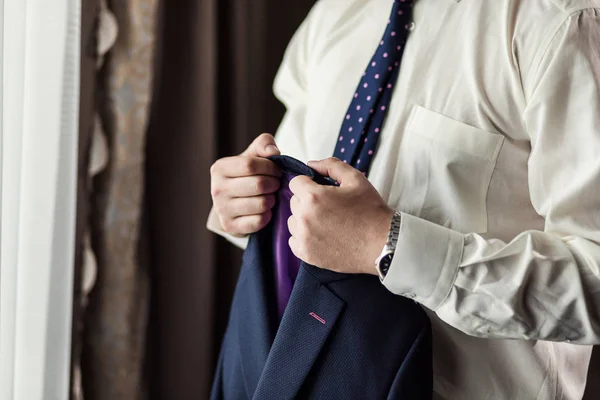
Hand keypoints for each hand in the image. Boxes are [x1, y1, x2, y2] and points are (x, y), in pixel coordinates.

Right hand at [210, 133, 281, 236]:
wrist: (234, 202)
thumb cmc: (248, 174)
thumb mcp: (253, 155)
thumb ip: (264, 144)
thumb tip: (273, 152)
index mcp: (219, 168)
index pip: (250, 165)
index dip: (270, 167)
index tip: (277, 170)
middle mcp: (216, 189)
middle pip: (258, 184)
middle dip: (274, 184)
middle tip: (276, 184)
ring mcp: (222, 210)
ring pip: (261, 204)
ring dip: (272, 199)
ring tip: (271, 196)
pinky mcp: (230, 226)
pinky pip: (259, 221)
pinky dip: (268, 215)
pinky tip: (266, 210)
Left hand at [287, 157, 393, 274]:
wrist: (382, 243)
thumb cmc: (370, 211)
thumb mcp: (355, 179)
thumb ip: (331, 165)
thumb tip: (311, 165)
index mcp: (313, 196)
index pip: (295, 183)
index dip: (308, 184)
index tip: (321, 190)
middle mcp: (304, 217)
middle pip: (294, 202)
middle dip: (307, 201)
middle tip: (328, 207)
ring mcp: (304, 238)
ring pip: (292, 221)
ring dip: (303, 219)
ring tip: (325, 222)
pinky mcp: (306, 254)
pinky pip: (293, 241)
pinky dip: (303, 238)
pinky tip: (320, 236)